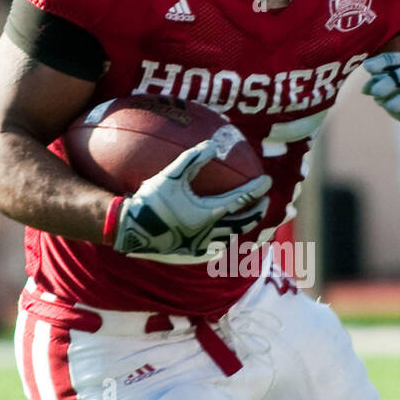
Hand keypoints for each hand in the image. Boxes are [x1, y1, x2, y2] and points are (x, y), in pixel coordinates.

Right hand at [114, 137, 271, 256]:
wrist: (132, 231)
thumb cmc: (150, 201)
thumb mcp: (171, 176)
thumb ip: (192, 158)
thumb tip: (213, 144)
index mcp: (209, 213)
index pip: (241, 199)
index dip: (257, 188)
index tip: (267, 180)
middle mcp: (211, 233)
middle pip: (244, 222)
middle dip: (258, 211)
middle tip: (265, 201)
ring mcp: (203, 246)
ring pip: (232, 237)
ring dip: (243, 226)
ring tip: (248, 217)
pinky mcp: (193, 255)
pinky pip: (218, 247)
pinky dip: (227, 238)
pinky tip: (226, 235)